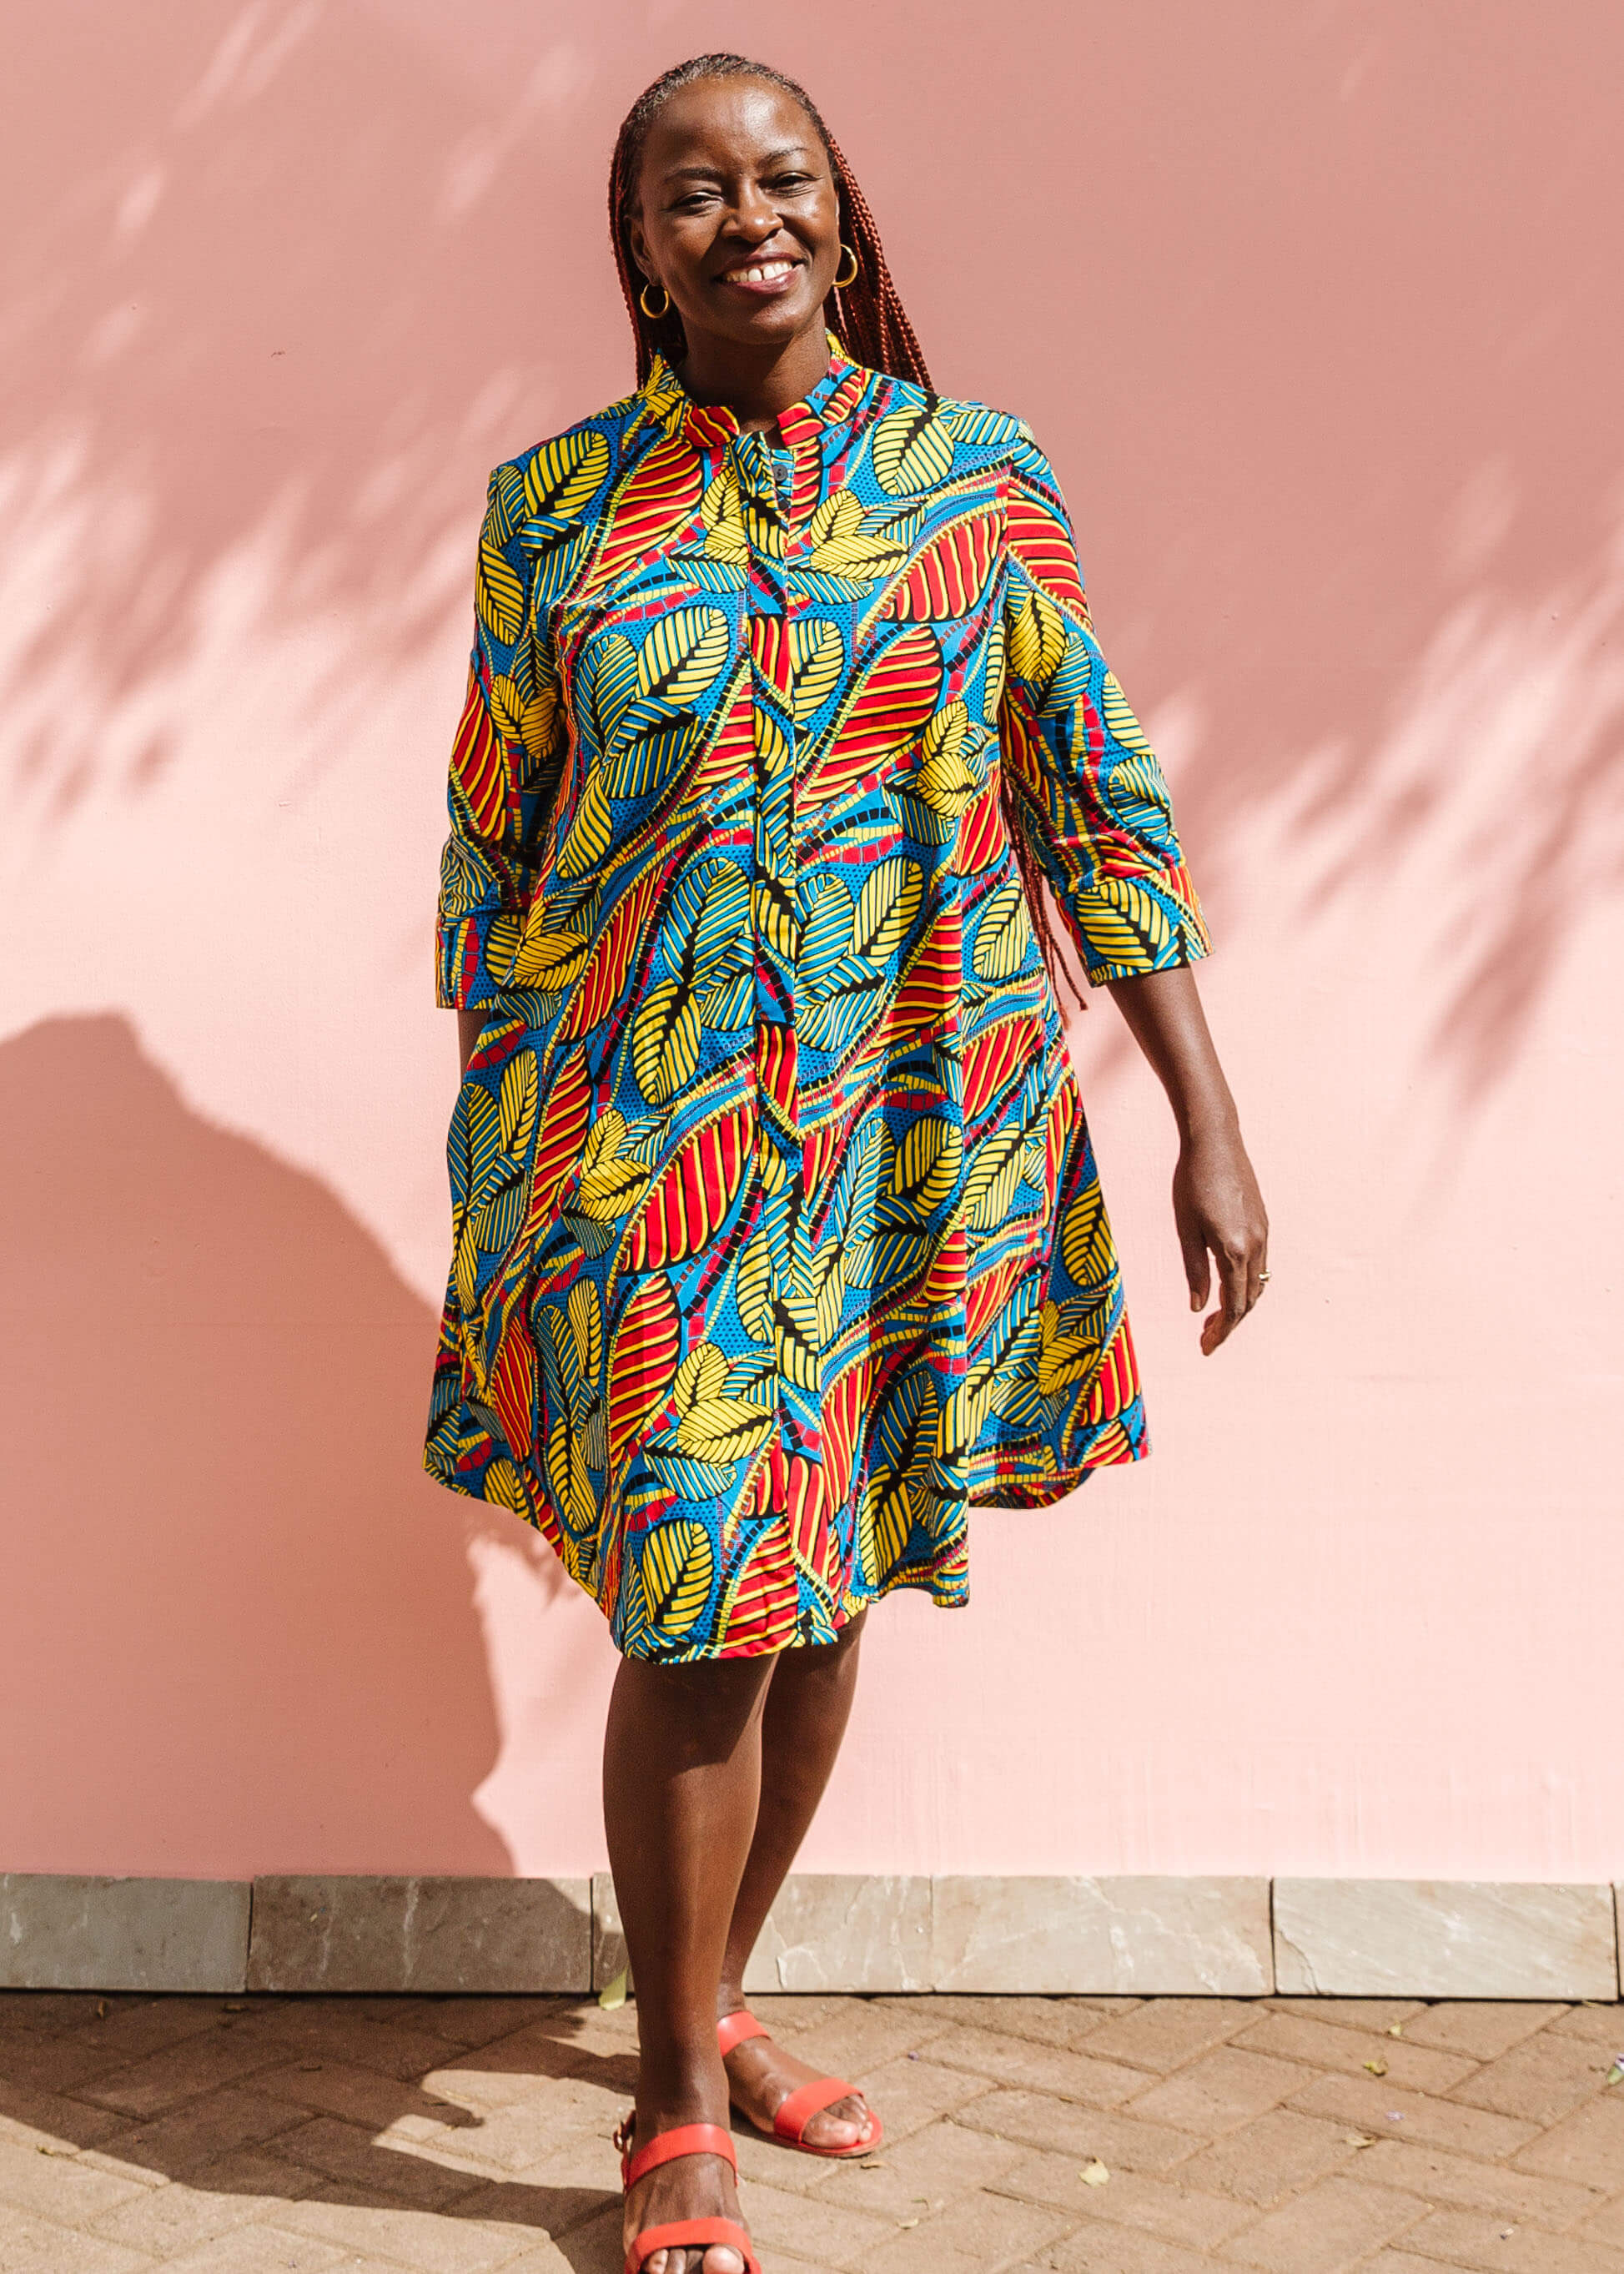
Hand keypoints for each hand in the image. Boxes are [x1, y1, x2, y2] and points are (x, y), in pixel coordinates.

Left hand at [1172, 1121, 1268, 1353]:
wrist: (1216, 1141)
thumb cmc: (1192, 1181)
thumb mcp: (1186, 1228)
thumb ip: (1194, 1270)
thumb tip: (1198, 1307)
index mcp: (1234, 1250)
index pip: (1233, 1306)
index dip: (1221, 1331)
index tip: (1205, 1348)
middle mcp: (1256, 1245)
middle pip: (1249, 1300)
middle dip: (1229, 1323)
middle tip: (1206, 1338)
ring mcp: (1264, 1233)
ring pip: (1258, 1284)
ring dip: (1240, 1305)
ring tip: (1214, 1317)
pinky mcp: (1263, 1222)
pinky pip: (1260, 1265)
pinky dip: (1246, 1284)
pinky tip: (1228, 1286)